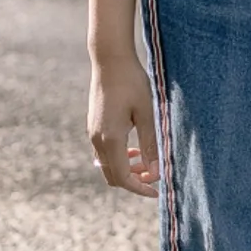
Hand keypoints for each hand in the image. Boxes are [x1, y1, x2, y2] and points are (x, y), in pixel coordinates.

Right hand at [88, 54, 160, 196]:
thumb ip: (150, 144)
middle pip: (113, 175)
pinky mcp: (94, 126)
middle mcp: (97, 139)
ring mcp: (92, 133)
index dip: (140, 188)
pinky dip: (119, 158)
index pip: (123, 177)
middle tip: (155, 176)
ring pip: (107, 165)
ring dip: (127, 170)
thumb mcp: (147, 113)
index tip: (157, 191)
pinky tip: (135, 148)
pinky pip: (104, 153)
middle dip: (134, 181)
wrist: (109, 59)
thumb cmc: (132, 82)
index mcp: (110, 138)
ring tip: (147, 162)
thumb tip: (156, 172)